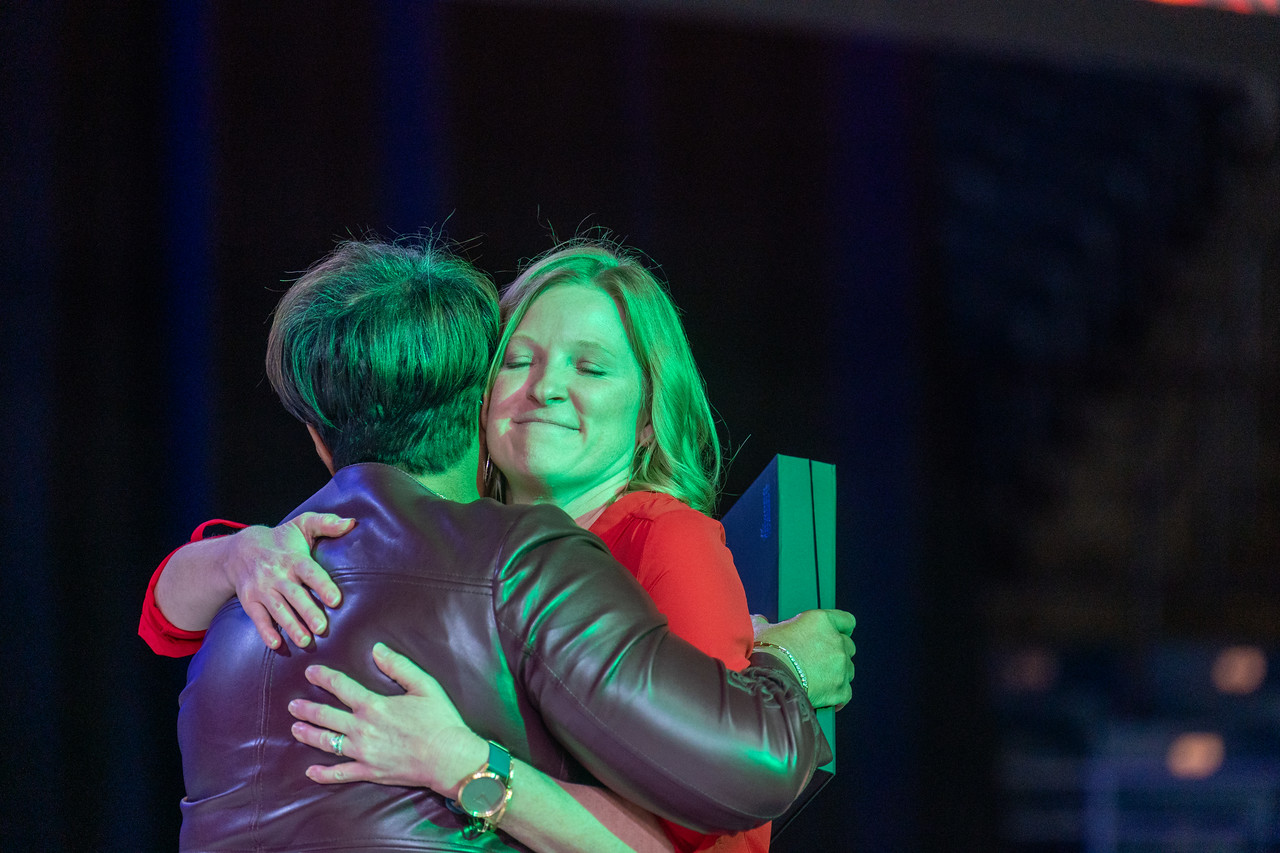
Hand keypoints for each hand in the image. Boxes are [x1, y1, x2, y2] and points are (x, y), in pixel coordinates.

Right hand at [224, 513, 353, 649]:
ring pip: (278, 610)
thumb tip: (352, 523)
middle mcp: (277, 574)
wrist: (240, 550)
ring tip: (306, 642)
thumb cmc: (282, 540)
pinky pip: (257, 618)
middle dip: (308, 612)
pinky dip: (265, 632)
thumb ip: (327, 523)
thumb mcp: (303, 525)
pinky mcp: (250, 601)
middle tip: (322, 628)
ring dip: (291, 626)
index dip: (323, 586)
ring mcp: (262, 589)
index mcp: (294, 558)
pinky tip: (276, 645)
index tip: (336, 600)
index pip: (310, 572)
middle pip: (294, 595)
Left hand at [289, 643, 487, 792]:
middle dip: (307, 709)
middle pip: (326, 716)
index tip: (310, 672)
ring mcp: (363, 752)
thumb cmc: (440, 720)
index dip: (324, 677)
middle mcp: (362, 729)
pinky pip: (340, 773)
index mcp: (373, 705)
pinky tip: (311, 771)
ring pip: (327, 743)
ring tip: (296, 729)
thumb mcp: (424, 685)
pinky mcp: (369, 772)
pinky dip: (323, 774)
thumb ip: (398, 666)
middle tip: (293, 705)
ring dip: (308, 734)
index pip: (341, 686)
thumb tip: (377, 650)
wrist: (448, 757)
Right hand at [753, 609, 855, 710]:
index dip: (842, 627)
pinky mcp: (840, 689)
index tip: (838, 633)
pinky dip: (837, 696)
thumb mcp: (762, 630)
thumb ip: (764, 623)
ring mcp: (840, 666)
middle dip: (837, 652)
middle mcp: (836, 641)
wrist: (769, 679)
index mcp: (822, 621)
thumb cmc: (766, 652)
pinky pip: (846, 693)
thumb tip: (759, 620)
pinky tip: (826, 698)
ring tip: (819, 680)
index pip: (846, 620)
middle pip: (848, 645)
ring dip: (838, 673)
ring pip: (848, 669)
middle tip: (820, 659)